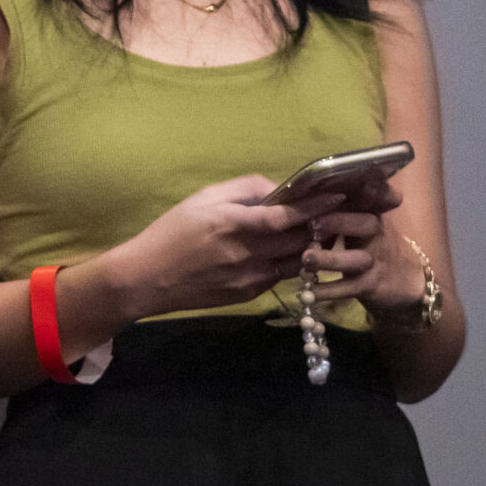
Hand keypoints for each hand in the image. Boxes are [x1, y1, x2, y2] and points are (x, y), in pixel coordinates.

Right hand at [112, 175, 345, 317]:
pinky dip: (288, 262)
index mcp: (233, 225)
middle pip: (299, 240)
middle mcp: (247, 254)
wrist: (148, 278)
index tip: (338, 196)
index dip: (315, 207)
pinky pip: (280, 276)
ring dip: (309, 247)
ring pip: (296, 262)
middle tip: (332, 214)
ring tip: (314, 233)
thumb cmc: (170, 232)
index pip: (285, 217)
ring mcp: (250, 278)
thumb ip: (241, 190)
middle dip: (319, 226)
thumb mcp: (200, 199)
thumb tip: (275, 190)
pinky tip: (283, 253)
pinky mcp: (249, 295)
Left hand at [300, 176, 418, 317]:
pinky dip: (328, 290)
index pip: (374, 195)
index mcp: (370, 213)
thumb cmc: (371, 245)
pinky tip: (308, 292)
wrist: (406, 282)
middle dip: (339, 221)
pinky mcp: (372, 285)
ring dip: (329, 259)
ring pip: (355, 258)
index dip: (371, 187)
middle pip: (366, 223)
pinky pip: (350, 288)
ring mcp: (376, 260)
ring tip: (306, 259)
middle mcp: (376, 233)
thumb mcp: (361, 223)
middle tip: (312, 222)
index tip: (359, 178)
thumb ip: (339, 208)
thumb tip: (296, 194)